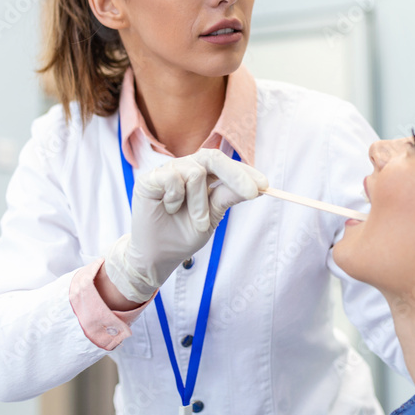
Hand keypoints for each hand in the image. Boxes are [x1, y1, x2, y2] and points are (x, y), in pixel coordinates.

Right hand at [104, 149, 267, 302]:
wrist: (158, 256)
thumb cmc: (184, 235)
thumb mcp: (213, 217)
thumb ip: (228, 197)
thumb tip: (256, 187)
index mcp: (202, 175)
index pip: (226, 165)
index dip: (246, 172)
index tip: (265, 186)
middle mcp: (185, 168)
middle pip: (213, 157)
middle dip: (235, 175)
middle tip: (251, 193)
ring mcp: (167, 171)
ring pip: (195, 173)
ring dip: (200, 203)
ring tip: (196, 221)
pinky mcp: (150, 178)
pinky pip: (173, 179)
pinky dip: (176, 199)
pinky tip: (169, 209)